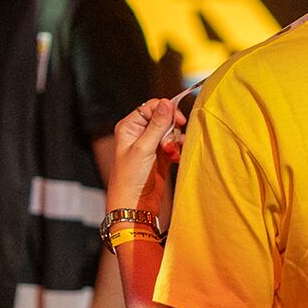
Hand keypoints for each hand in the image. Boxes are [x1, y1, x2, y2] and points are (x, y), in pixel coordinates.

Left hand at [109, 98, 183, 214]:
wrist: (135, 205)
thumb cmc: (131, 177)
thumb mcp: (144, 148)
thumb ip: (157, 125)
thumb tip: (167, 102)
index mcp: (130, 127)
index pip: (151, 107)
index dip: (166, 111)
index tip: (178, 120)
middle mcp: (139, 133)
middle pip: (164, 118)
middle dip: (171, 129)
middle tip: (170, 142)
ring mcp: (151, 145)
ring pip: (171, 132)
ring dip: (175, 141)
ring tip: (170, 154)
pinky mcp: (161, 156)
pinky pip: (174, 144)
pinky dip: (177, 150)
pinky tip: (175, 159)